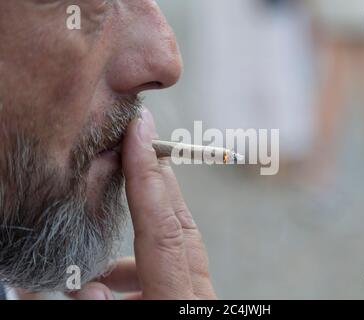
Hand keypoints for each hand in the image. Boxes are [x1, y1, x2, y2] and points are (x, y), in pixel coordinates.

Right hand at [70, 110, 215, 299]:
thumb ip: (98, 308)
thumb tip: (90, 285)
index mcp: (179, 304)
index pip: (164, 233)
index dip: (148, 180)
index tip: (138, 132)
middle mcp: (198, 299)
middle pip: (181, 227)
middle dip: (156, 180)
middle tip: (139, 140)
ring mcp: (201, 300)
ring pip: (178, 247)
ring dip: (141, 228)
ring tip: (107, 217)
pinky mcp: (194, 303)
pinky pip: (173, 271)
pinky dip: (142, 263)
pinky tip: (107, 277)